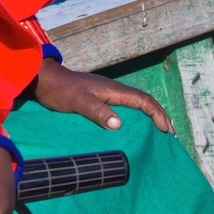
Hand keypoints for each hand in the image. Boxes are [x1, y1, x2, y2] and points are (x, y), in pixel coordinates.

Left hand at [32, 59, 174, 133]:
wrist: (43, 79)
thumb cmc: (59, 90)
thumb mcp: (78, 102)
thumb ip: (97, 111)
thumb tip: (119, 125)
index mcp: (113, 90)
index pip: (143, 101)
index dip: (158, 114)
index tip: (167, 131)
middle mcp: (113, 90)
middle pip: (143, 101)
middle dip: (159, 116)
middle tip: (170, 134)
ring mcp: (105, 93)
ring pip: (134, 104)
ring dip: (148, 116)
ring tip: (157, 132)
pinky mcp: (98, 98)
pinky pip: (124, 107)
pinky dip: (134, 117)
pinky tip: (131, 128)